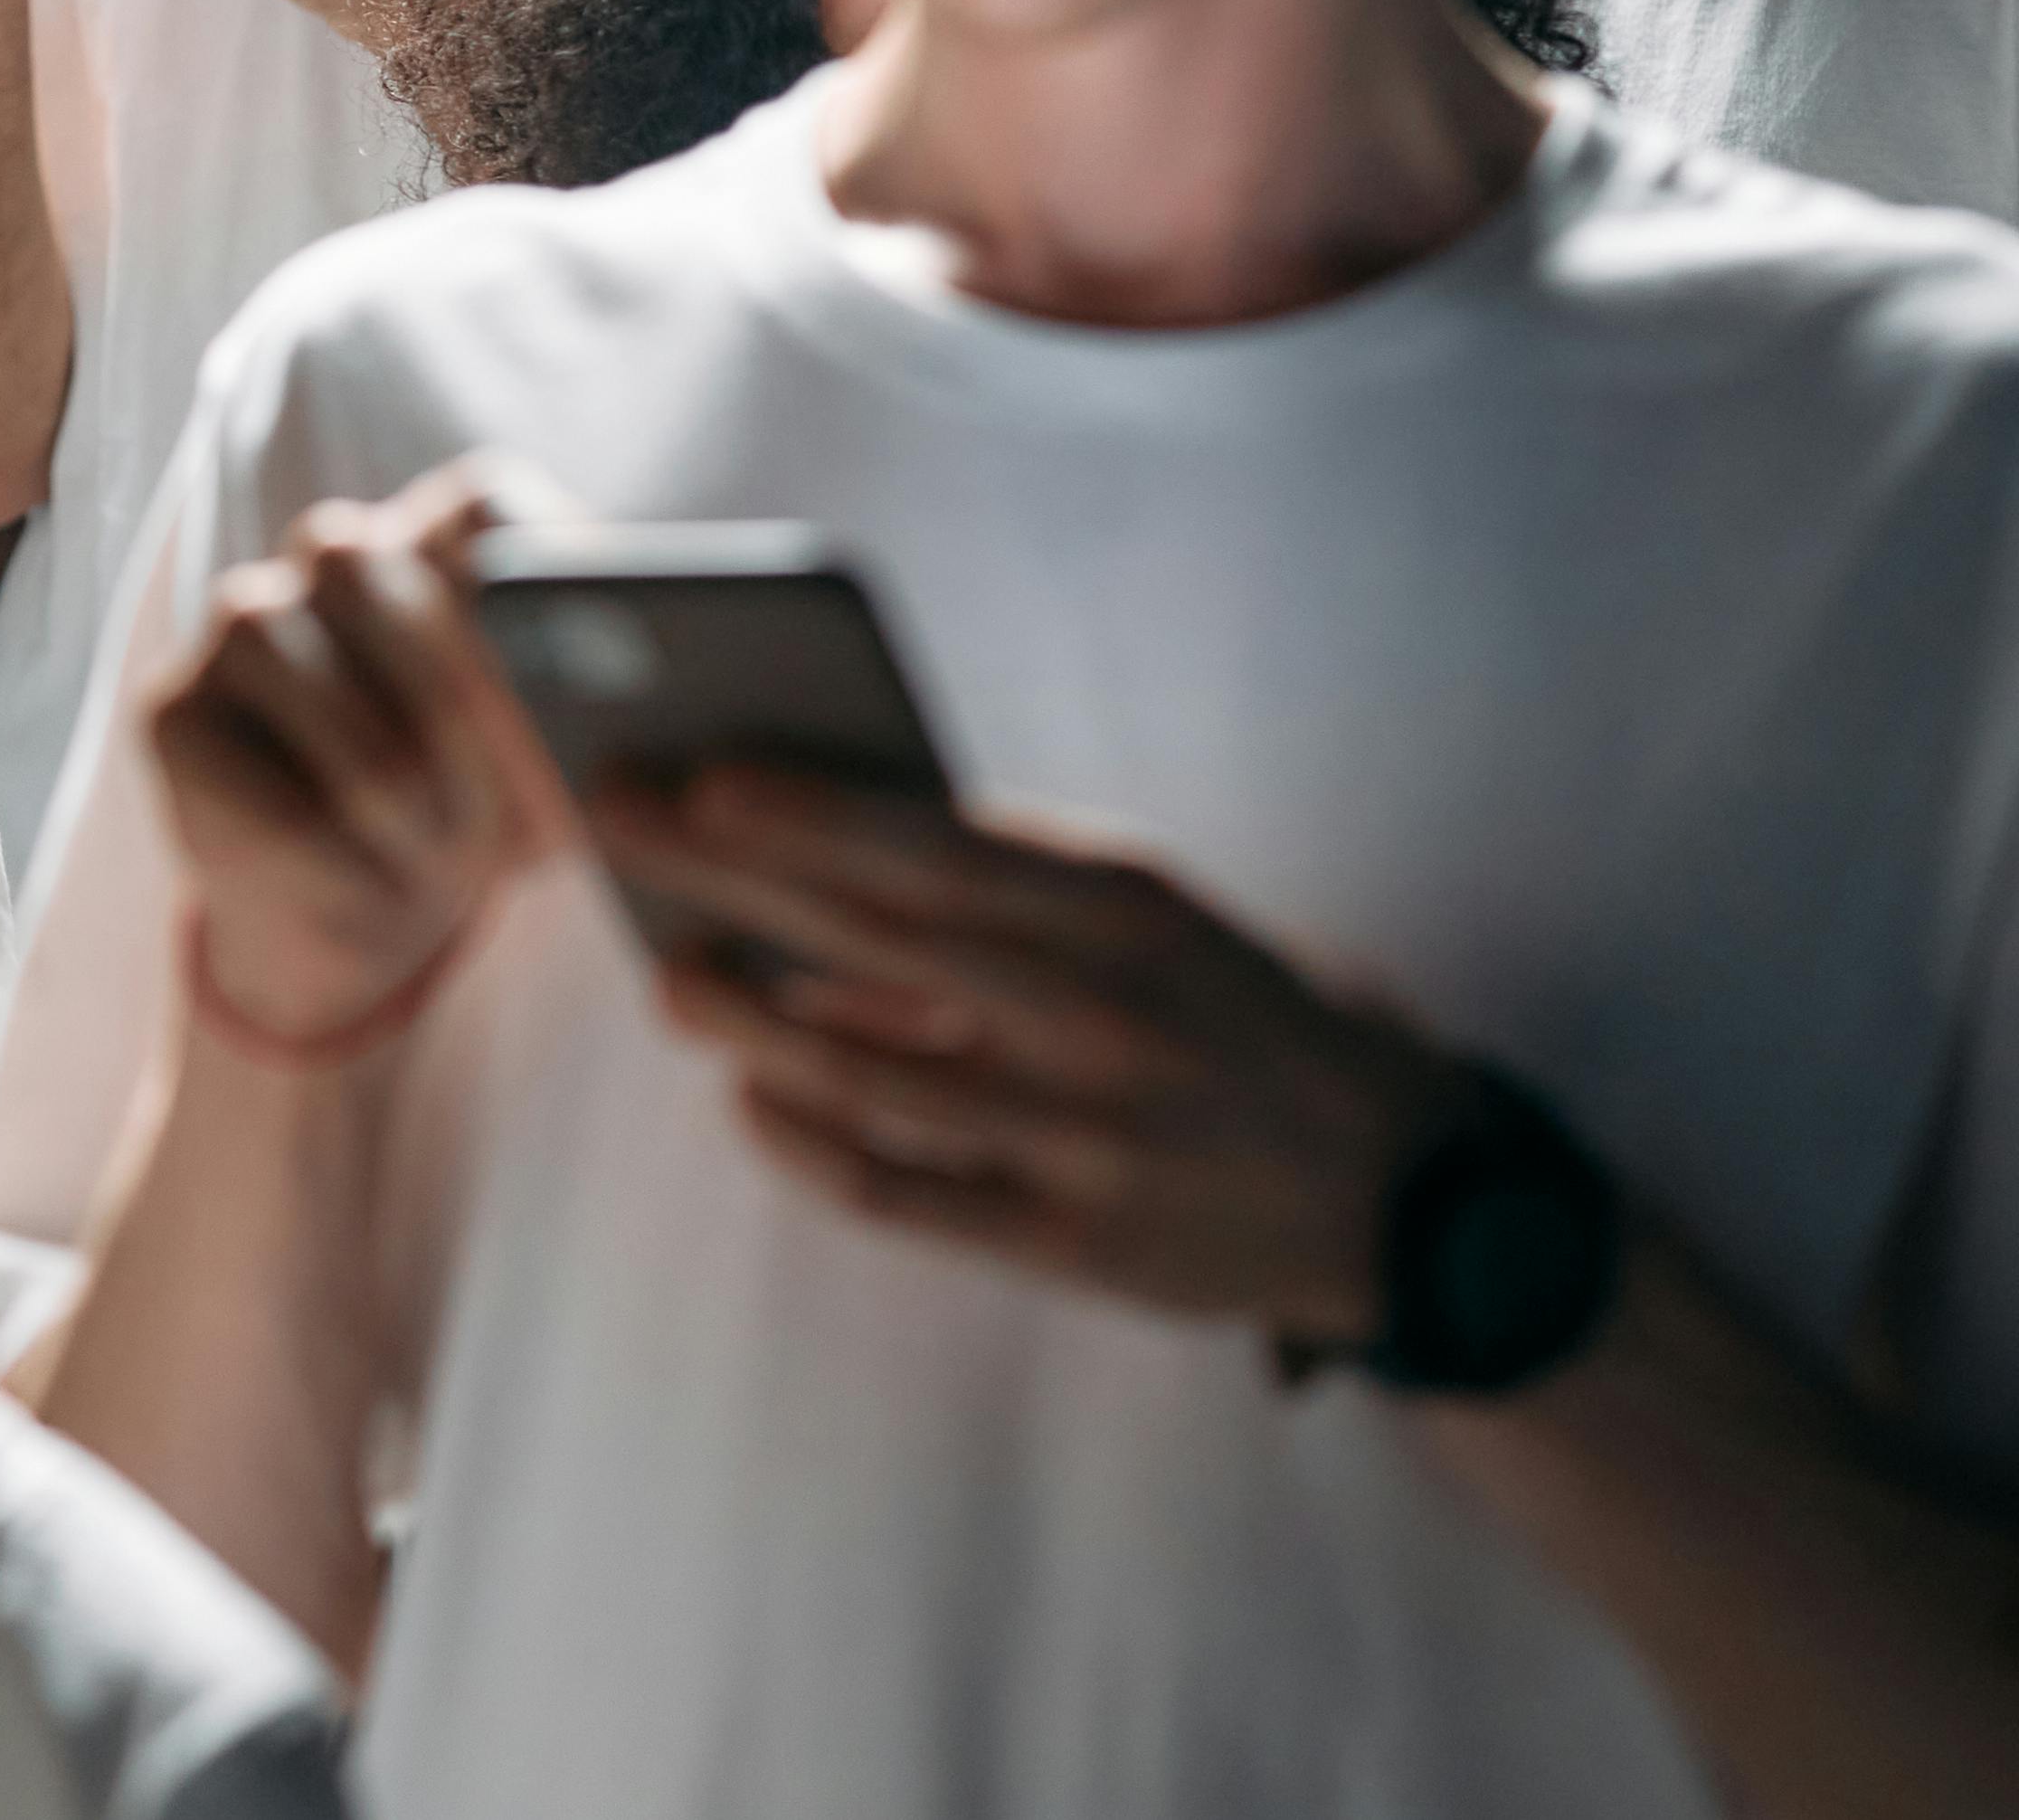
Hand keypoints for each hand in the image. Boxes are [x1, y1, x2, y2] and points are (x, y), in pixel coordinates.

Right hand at [149, 466, 550, 1054]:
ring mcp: (243, 614)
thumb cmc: (481, 801)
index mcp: (442, 525)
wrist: (359, 891)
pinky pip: (287, 815)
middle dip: (488, 761)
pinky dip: (352, 878)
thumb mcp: (559, 758)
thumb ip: (585, 716)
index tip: (582, 710)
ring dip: (424, 835)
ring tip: (447, 865)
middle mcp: (336, 543)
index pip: (496, 518)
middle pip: (426, 620)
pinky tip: (370, 879)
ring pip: (366, 744)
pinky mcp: (173, 708)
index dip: (548, 621)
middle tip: (517, 839)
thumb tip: (603, 739)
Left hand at [592, 772, 1450, 1345]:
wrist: (1402, 1188)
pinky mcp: (1071, 1246)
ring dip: (747, 1019)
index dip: (814, 813)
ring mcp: (1084, 1141)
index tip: (704, 771)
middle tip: (615, 823)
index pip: (940, 848)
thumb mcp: (1158, 910)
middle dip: (729, 877)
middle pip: (875, 941)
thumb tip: (821, 824)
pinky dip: (805, 1144)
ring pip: (865, 1076)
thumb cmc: (1236, 1008)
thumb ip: (1013, 872)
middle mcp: (1103, 1022)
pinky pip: (898, 1193)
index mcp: (1127, 912)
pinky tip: (750, 1098)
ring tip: (670, 975)